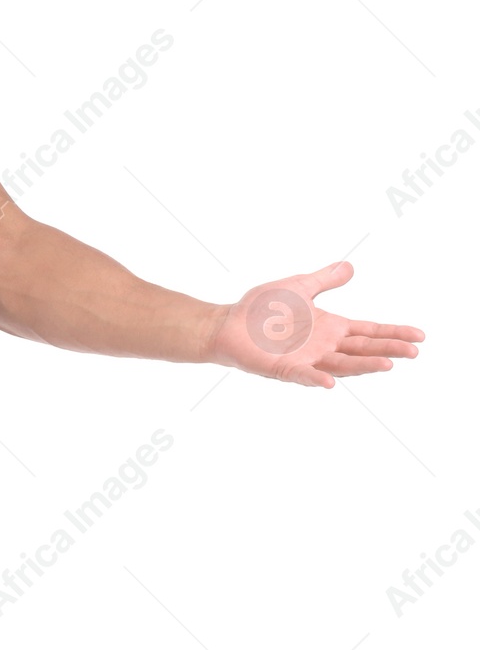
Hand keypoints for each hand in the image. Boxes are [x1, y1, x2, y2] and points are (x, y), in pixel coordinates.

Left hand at [207, 261, 423, 387]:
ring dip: (362, 366)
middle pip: (362, 350)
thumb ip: (324, 280)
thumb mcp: (298, 288)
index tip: (420, 336)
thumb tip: (350, 267)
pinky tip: (330, 382)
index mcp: (330, 327)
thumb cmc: (261, 308)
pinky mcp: (285, 369)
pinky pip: (304, 376)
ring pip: (341, 365)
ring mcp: (307, 360)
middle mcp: (324, 346)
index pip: (368, 331)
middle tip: (412, 352)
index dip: (393, 333)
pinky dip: (316, 379)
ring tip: (386, 364)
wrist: (228, 323)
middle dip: (387, 350)